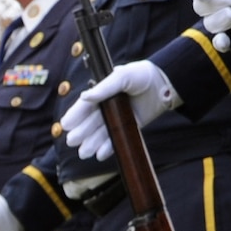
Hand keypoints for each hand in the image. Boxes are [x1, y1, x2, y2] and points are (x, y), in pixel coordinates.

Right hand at [62, 60, 178, 163]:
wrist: (164, 84)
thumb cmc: (140, 75)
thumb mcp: (122, 76)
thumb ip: (104, 87)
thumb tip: (84, 97)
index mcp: (102, 93)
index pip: (85, 106)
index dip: (75, 115)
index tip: (66, 125)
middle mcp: (107, 107)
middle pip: (90, 122)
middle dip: (81, 133)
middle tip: (72, 141)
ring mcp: (118, 118)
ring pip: (101, 133)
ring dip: (91, 143)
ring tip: (84, 153)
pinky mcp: (129, 126)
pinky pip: (116, 139)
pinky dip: (107, 148)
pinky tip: (100, 154)